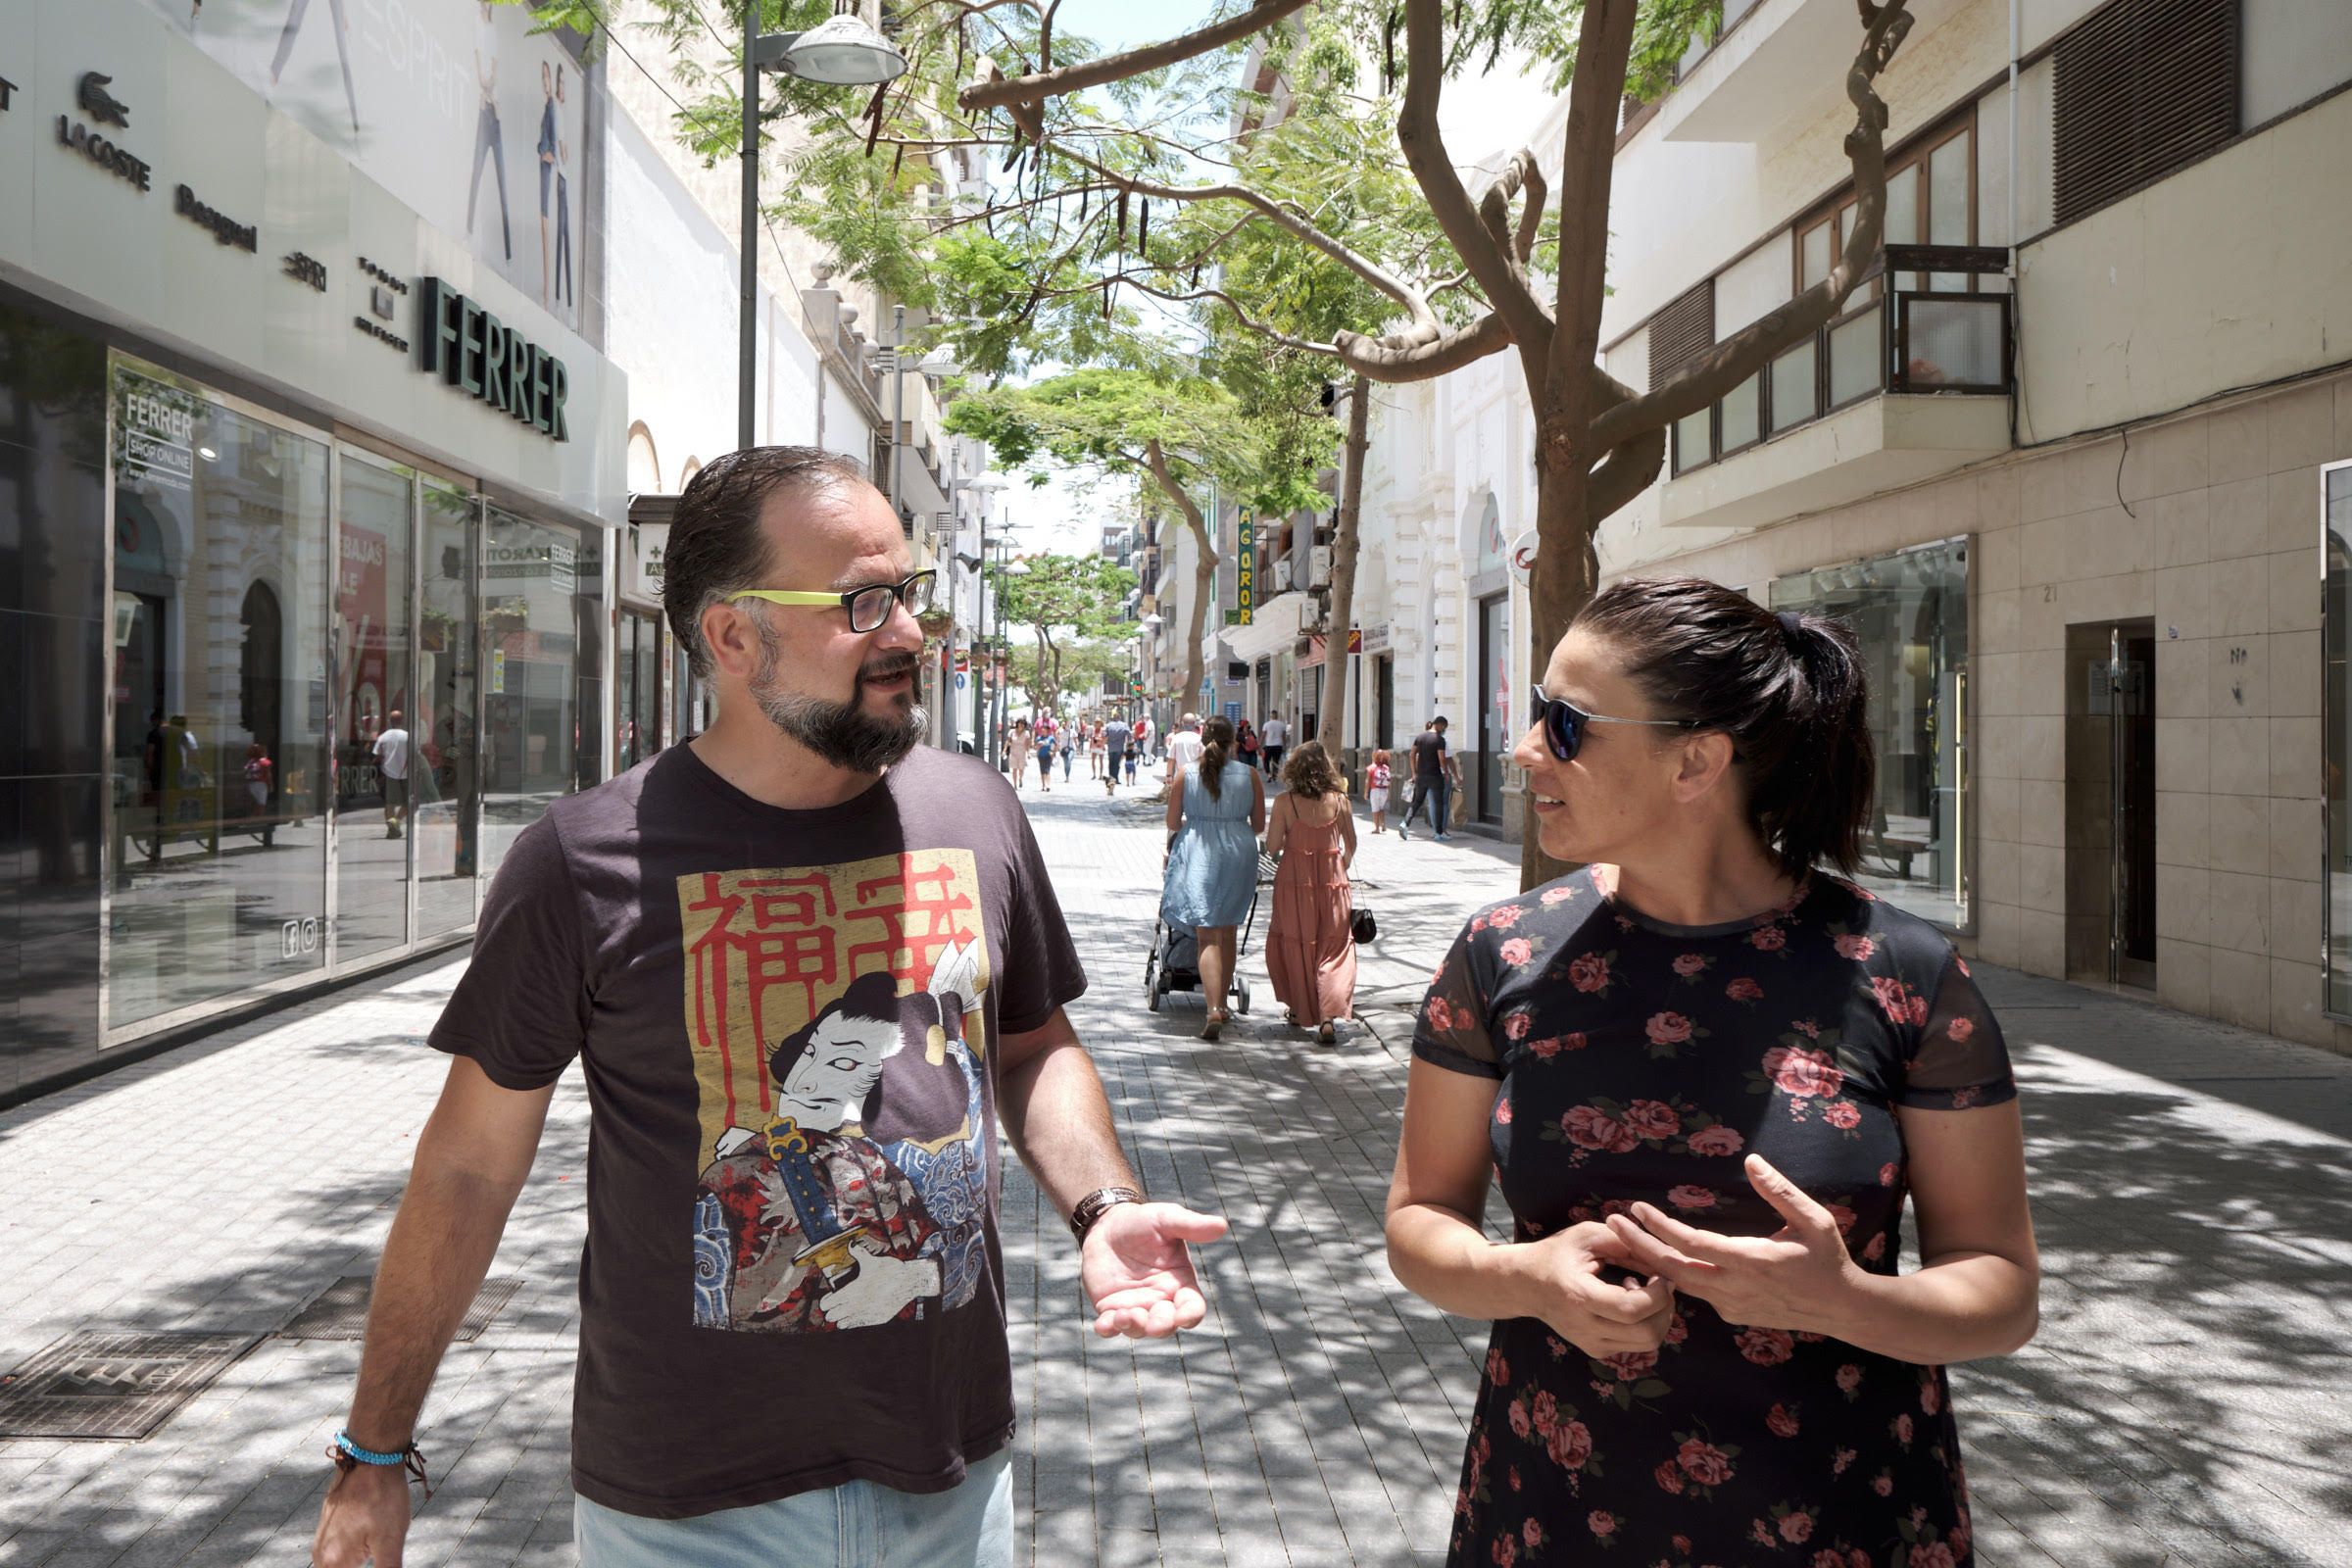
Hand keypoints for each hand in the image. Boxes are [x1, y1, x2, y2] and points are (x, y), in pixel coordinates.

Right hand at [312, 1457, 410, 1567]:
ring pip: (337, 1567)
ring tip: (375, 1550)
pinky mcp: (329, 1528)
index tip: (375, 1558)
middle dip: (357, 1567)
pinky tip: (368, 1549)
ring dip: (354, 1565)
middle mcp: (321, 1554)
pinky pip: (337, 1554)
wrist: (370, 1458)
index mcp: (334, 1562)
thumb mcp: (391, 1541)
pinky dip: (351, 1559)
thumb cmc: (383, 1497)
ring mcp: (323, 1540)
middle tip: (377, 1552)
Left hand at [819, 1242, 938, 1329]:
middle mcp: (858, 1305)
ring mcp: (867, 1314)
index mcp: (854, 1290)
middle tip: (834, 1305)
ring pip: (842, 1324)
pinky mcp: (876, 1319)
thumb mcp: (872, 1261)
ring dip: (840, 1318)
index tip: (828, 1298)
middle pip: (831, 1316)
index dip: (825, 1301)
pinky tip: (854, 1315)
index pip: (828, 1303)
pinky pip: (856, 1326)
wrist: (910, 1282)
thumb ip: (858, 1253)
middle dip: (830, 1311)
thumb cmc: (891, 1270)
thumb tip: (850, 1244)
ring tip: (843, 1311)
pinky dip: (852, 1322)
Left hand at [1080, 1202, 1227, 1337]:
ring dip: (1134, 1327)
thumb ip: (1191, 1226)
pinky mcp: (1110, 1309)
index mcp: (1180, 1283)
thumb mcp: (1167, 1219)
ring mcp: (1136, 1307)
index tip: (1183, 1316)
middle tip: (1153, 1323)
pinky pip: (1110, 1326)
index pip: (1192, 1307)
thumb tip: (1221, 1225)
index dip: (1190, 1315)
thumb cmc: (1143, 1222)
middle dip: (1161, 1326)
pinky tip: (1103, 1325)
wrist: (1107, 1225)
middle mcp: (1160, 1301)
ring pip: (1139, 1330)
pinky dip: (1108, 1329)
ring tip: (1123, 1315)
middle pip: (1167, 1325)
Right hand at [1513, 1221, 1676, 1356]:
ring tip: (1643, 1293)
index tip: (1662, 1275)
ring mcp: (1590, 1343)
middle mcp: (1585, 1327)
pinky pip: (1636, 1346)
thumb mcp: (1586, 1236)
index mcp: (1579, 1296)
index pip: (1631, 1309)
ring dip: (1658, 1318)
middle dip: (1665, 1308)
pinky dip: (1645, 1325)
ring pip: (1647, 1344)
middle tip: (1660, 1284)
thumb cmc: (1556, 1254)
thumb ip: (1624, 1242)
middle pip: (1647, 1334)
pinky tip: (1629, 1304)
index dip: (1657, 1294)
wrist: (1525, 1284)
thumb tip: (1660, 1256)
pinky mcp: (1596, 1350)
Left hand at [1606, 1154, 1861, 1332]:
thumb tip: (1750, 1160)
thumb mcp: (1813, 1219)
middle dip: (1638, 1246)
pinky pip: (1695, 1293)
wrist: (1842, 1309)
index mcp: (1753, 1261)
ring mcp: (1732, 1305)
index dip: (1661, 1227)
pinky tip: (1656, 1258)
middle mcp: (1735, 1288)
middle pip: (1673, 1269)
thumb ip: (1779, 1191)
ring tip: (1625, 1237)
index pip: (1693, 1244)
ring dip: (1651, 1261)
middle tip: (1610, 1223)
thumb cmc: (1828, 1259)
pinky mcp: (1733, 1314)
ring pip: (1680, 1285)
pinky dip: (1671, 1276)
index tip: (1636, 1209)